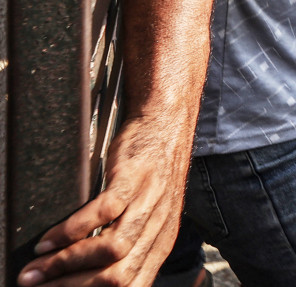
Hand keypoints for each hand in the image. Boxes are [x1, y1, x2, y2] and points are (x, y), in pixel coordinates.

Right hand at [17, 118, 190, 286]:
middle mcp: (159, 227)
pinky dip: (72, 231)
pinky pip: (103, 213)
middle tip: (36, 286)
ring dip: (66, 264)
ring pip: (111, 250)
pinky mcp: (134, 178)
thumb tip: (92, 275)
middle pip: (118, 277)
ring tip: (36, 268)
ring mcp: (148, 201)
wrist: (166, 120)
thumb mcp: (151, 215)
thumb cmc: (153, 170)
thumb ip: (133, 246)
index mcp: (162, 243)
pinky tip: (49, 239)